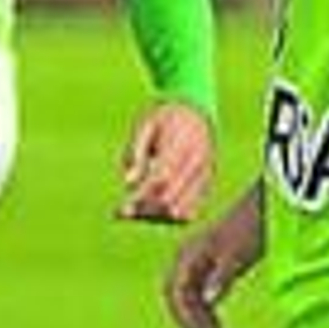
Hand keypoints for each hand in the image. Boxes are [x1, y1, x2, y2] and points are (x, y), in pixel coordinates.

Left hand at [118, 103, 215, 223]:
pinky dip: (171, 216)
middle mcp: (196, 161)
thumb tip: (128, 183)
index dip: (141, 196)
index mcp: (179, 144)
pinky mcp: (207, 183)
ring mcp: (204, 174)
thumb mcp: (145, 125)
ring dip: (157, 216)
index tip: (121, 209)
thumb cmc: (164, 118)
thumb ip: (135, 152)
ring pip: (182, 209)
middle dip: (145, 210)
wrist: (196, 111)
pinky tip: (153, 213)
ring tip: (135, 214)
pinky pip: (192, 210)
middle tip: (123, 212)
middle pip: (170, 198)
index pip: (160, 178)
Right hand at [165, 221, 250, 327]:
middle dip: (188, 321)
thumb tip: (210, 300)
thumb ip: (222, 277)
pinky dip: (201, 309)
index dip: (189, 318)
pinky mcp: (203, 263)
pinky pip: (193, 292)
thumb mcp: (238, 256)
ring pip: (182, 296)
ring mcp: (192, 259)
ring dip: (194, 317)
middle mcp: (184, 256)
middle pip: (175, 296)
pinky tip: (216, 323)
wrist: (262, 207)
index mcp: (188, 255)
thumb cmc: (251, 229)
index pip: (178, 293)